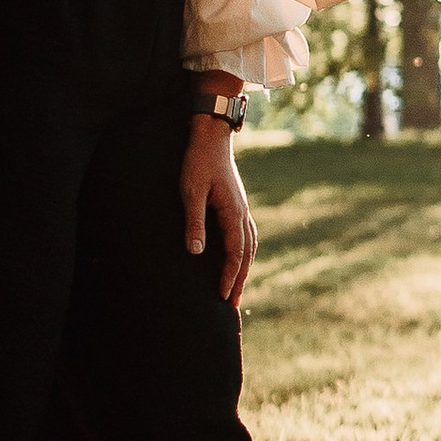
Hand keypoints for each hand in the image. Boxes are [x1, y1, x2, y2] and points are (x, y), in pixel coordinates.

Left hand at [182, 118, 257, 306]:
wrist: (212, 136)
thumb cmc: (198, 162)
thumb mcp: (190, 192)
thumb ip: (194, 222)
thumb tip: (196, 252)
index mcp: (233, 213)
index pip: (235, 253)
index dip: (230, 276)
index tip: (223, 297)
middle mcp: (242, 213)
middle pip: (246, 253)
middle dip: (240, 279)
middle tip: (234, 304)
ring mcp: (242, 208)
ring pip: (249, 245)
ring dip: (245, 268)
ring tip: (238, 287)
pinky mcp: (238, 204)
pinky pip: (247, 235)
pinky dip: (245, 252)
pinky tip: (239, 258)